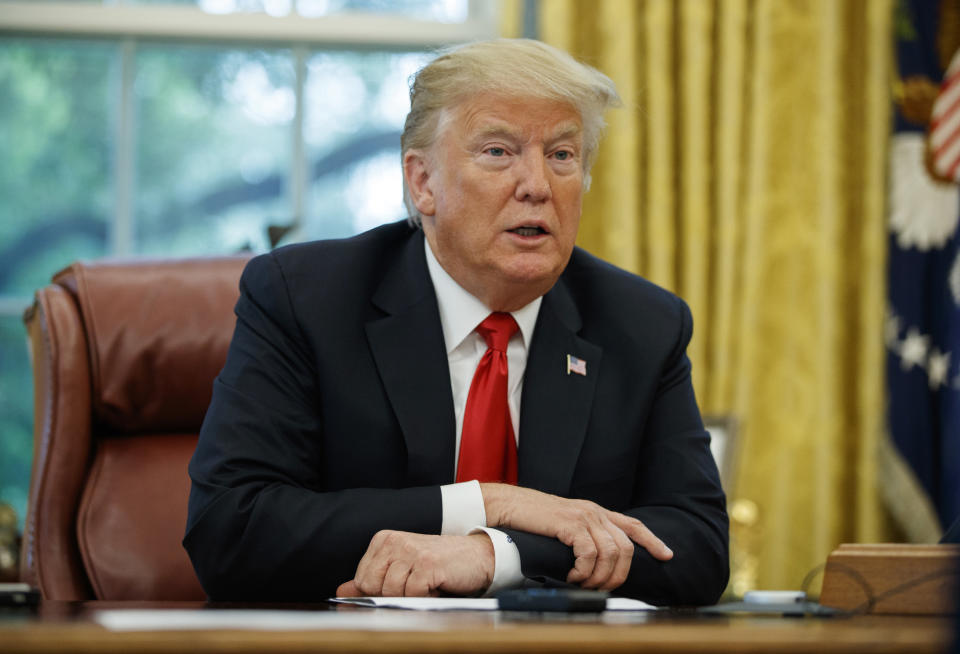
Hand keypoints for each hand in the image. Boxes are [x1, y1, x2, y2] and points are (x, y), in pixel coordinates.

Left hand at [336, 531, 493, 596]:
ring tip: (427, 584)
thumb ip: (371, 580)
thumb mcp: (401, 569)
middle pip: (373, 587)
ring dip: (412, 597)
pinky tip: (437, 586)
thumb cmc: (438, 564)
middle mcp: (394, 541)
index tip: (400, 585)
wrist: (476, 556)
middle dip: (394, 595)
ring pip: (392, 592)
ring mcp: (411, 551)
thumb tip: (341, 592)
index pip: (361, 580)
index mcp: (383, 540)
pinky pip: (413, 595)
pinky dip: (426, 597)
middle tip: (415, 585)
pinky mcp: (427, 564)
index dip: (379, 592)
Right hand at [480, 484, 672, 590]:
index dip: (653, 541)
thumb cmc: (534, 520)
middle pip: (626, 548)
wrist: (510, 506)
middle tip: (602, 588)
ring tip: (584, 584)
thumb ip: (584, 535)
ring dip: (600, 577)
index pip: (633, 526)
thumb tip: (598, 561)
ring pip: (610, 553)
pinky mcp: (570, 523)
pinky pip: (589, 554)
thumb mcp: (566, 525)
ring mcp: (584, 516)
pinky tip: (573, 576)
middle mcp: (595, 512)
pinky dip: (584, 571)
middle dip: (619, 575)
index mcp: (597, 512)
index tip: (667, 555)